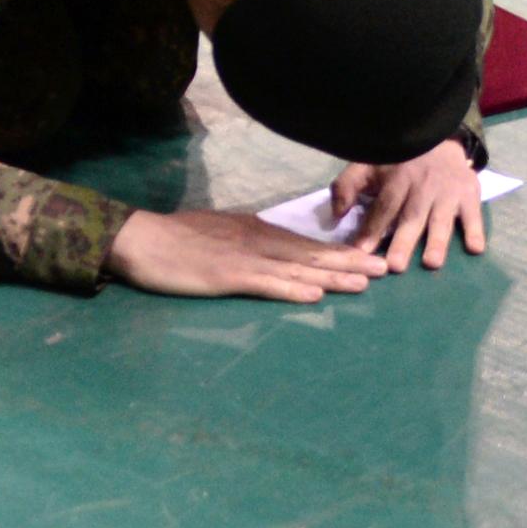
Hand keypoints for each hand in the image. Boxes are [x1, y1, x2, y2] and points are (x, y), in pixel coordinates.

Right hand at [105, 205, 379, 301]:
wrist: (141, 238)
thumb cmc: (175, 239)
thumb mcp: (219, 234)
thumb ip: (246, 242)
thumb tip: (269, 250)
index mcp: (256, 231)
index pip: (305, 243)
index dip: (339, 251)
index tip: (368, 257)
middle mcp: (257, 240)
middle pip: (311, 254)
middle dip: (349, 262)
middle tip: (385, 270)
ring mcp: (244, 258)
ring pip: (297, 269)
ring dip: (332, 277)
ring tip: (364, 284)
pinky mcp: (227, 276)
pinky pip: (266, 284)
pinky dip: (292, 290)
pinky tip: (314, 297)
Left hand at [332, 144, 487, 272]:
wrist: (439, 136)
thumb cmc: (398, 160)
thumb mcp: (368, 165)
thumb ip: (348, 187)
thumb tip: (336, 215)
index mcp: (396, 181)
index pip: (382, 208)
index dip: (371, 230)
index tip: (361, 253)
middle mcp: (422, 188)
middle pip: (411, 217)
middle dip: (403, 241)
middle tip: (395, 266)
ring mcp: (447, 192)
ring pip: (441, 218)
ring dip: (437, 241)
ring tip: (432, 262)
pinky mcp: (469, 194)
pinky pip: (473, 213)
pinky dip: (475, 231)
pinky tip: (475, 248)